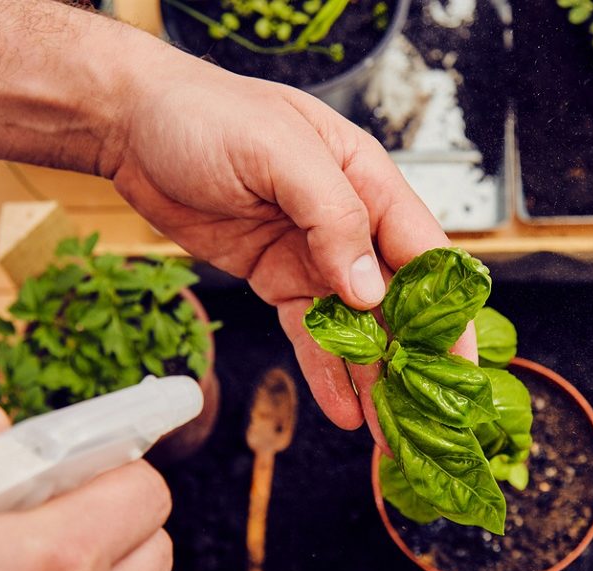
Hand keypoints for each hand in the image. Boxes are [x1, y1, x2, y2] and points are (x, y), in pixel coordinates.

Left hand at [107, 53, 473, 433]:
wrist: (135, 126)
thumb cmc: (208, 115)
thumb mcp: (278, 150)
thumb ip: (331, 214)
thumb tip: (369, 288)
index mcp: (368, 181)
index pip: (424, 252)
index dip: (445, 308)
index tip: (457, 361)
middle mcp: (350, 223)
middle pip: (397, 300)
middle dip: (415, 357)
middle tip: (429, 415)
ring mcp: (313, 255)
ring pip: (357, 326)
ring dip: (374, 377)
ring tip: (390, 431)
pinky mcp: (277, 279)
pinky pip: (310, 334)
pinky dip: (327, 373)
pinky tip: (344, 410)